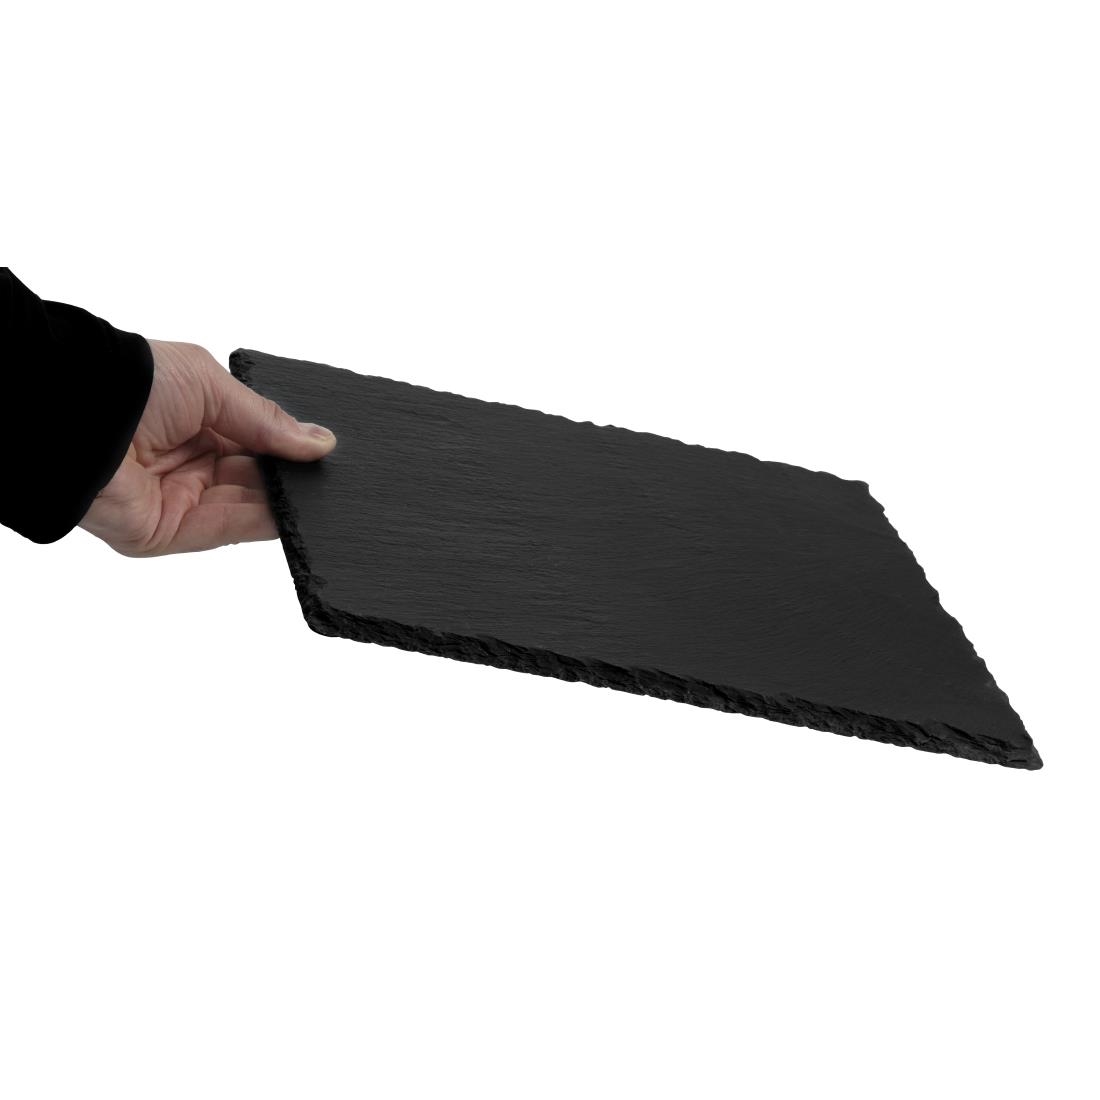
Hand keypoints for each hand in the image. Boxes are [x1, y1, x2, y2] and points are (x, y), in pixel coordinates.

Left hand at [80, 341, 335, 555]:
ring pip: (247, 506)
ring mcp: (179, 500)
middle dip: (290, 475)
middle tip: (330, 473)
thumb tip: (322, 442)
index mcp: (195, 422)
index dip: (288, 446)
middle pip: (255, 477)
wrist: (74, 413)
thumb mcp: (213, 387)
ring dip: (283, 500)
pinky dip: (264, 522)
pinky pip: (226, 529)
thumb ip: (266, 419)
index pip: (254, 441)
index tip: (325, 450)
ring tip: (321, 492)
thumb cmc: (134, 384)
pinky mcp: (169, 532)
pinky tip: (295, 512)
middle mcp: (188, 462)